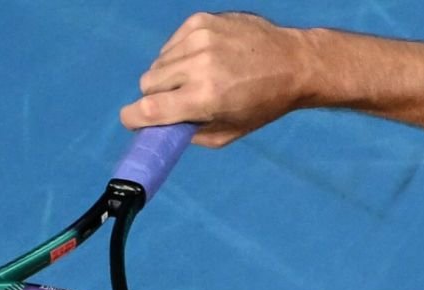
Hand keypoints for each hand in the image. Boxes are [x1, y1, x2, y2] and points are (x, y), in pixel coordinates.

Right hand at [119, 13, 309, 147]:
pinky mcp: (201, 21)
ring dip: (169, 76)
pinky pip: (171, 44)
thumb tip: (160, 129)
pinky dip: (180, 55)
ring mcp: (199, 39)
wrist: (292, 63)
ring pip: (158, 63)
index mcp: (205, 98)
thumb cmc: (262, 104)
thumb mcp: (227, 133)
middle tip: (179, 101)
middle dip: (157, 96)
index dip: (133, 118)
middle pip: (148, 83)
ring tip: (196, 79)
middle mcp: (199, 65)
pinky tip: (203, 60)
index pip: (149, 108)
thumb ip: (189, 133)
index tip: (132, 120)